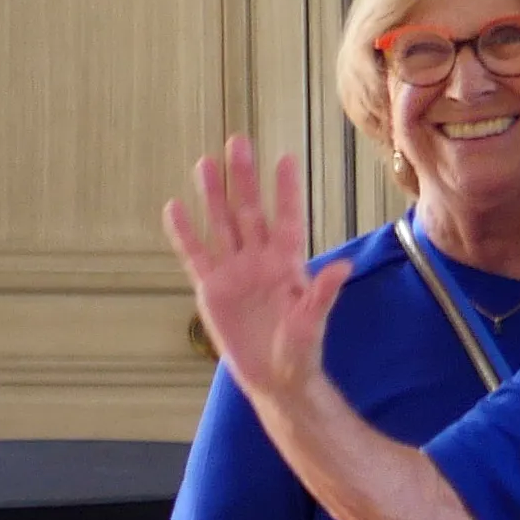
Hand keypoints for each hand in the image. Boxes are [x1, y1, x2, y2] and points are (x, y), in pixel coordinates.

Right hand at [163, 137, 351, 404]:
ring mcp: (234, 271)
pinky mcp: (211, 288)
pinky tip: (175, 207)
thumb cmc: (300, 350)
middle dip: (244, 178)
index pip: (288, 219)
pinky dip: (185, 232)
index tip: (286, 157)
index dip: (287, 190)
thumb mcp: (312, 323)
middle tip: (238, 143)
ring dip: (213, 195)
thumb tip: (343, 266)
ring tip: (205, 163)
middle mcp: (260, 260)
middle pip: (250, 211)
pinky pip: (194, 254)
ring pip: (222, 224)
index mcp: (289, 264)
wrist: (274, 376)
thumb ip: (322, 294)